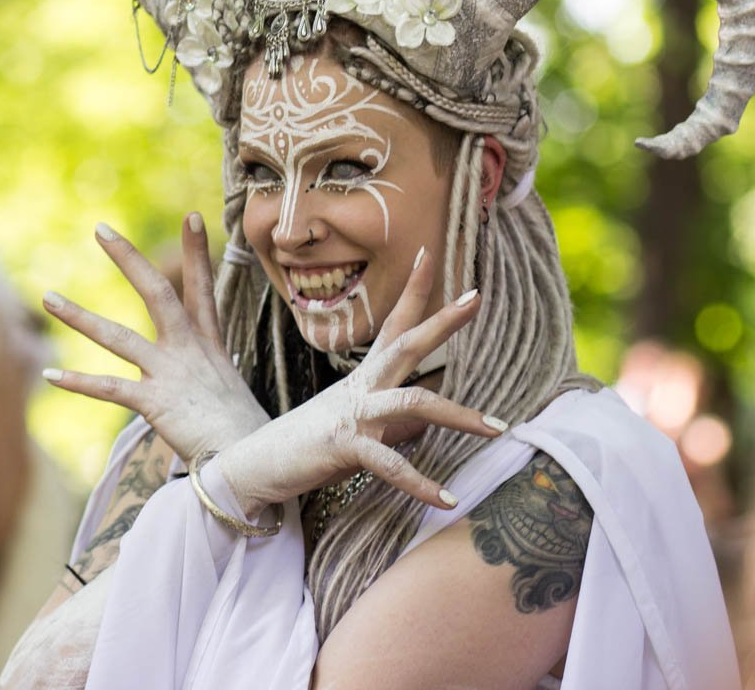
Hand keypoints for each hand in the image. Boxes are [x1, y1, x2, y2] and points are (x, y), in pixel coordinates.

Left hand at [43, 213, 268, 462]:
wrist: (252, 456)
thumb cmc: (246, 431)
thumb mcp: (231, 391)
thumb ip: (212, 376)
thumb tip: (204, 381)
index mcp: (209, 345)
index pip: (202, 288)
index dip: (196, 251)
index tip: (191, 216)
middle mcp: (188, 350)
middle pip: (157, 292)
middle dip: (129, 259)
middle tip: (101, 229)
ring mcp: (170, 373)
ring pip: (118, 336)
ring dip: (80, 317)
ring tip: (49, 297)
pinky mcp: (156, 402)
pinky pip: (110, 388)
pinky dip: (78, 382)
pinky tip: (51, 374)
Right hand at [215, 248, 506, 518]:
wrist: (256, 466)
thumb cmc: (307, 446)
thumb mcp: (356, 427)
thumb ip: (390, 422)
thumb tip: (422, 427)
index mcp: (363, 378)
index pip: (393, 325)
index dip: (414, 291)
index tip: (431, 254)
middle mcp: (361, 388)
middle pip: (407, 344)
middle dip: (442, 321)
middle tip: (476, 297)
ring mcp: (352, 414)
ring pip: (414, 403)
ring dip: (460, 415)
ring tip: (498, 428)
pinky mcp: (344, 446)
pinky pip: (390, 465)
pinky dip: (421, 485)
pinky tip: (448, 501)